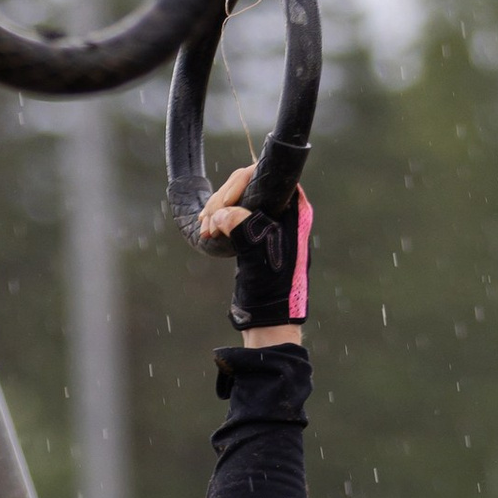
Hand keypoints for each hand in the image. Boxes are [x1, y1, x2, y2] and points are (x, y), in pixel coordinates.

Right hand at [196, 162, 310, 335]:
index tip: (223, 203)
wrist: (270, 320)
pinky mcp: (256, 236)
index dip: (240, 184)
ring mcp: (269, 223)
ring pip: (238, 200)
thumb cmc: (271, 289)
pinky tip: (206, 227)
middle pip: (249, 186)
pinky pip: (235, 215)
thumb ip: (241, 225)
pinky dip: (218, 219)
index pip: (265, 177)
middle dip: (223, 199)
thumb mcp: (256, 253)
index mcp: (293, 209)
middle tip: (207, 220)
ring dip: (217, 210)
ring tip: (204, 228)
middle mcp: (284, 212)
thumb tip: (220, 213)